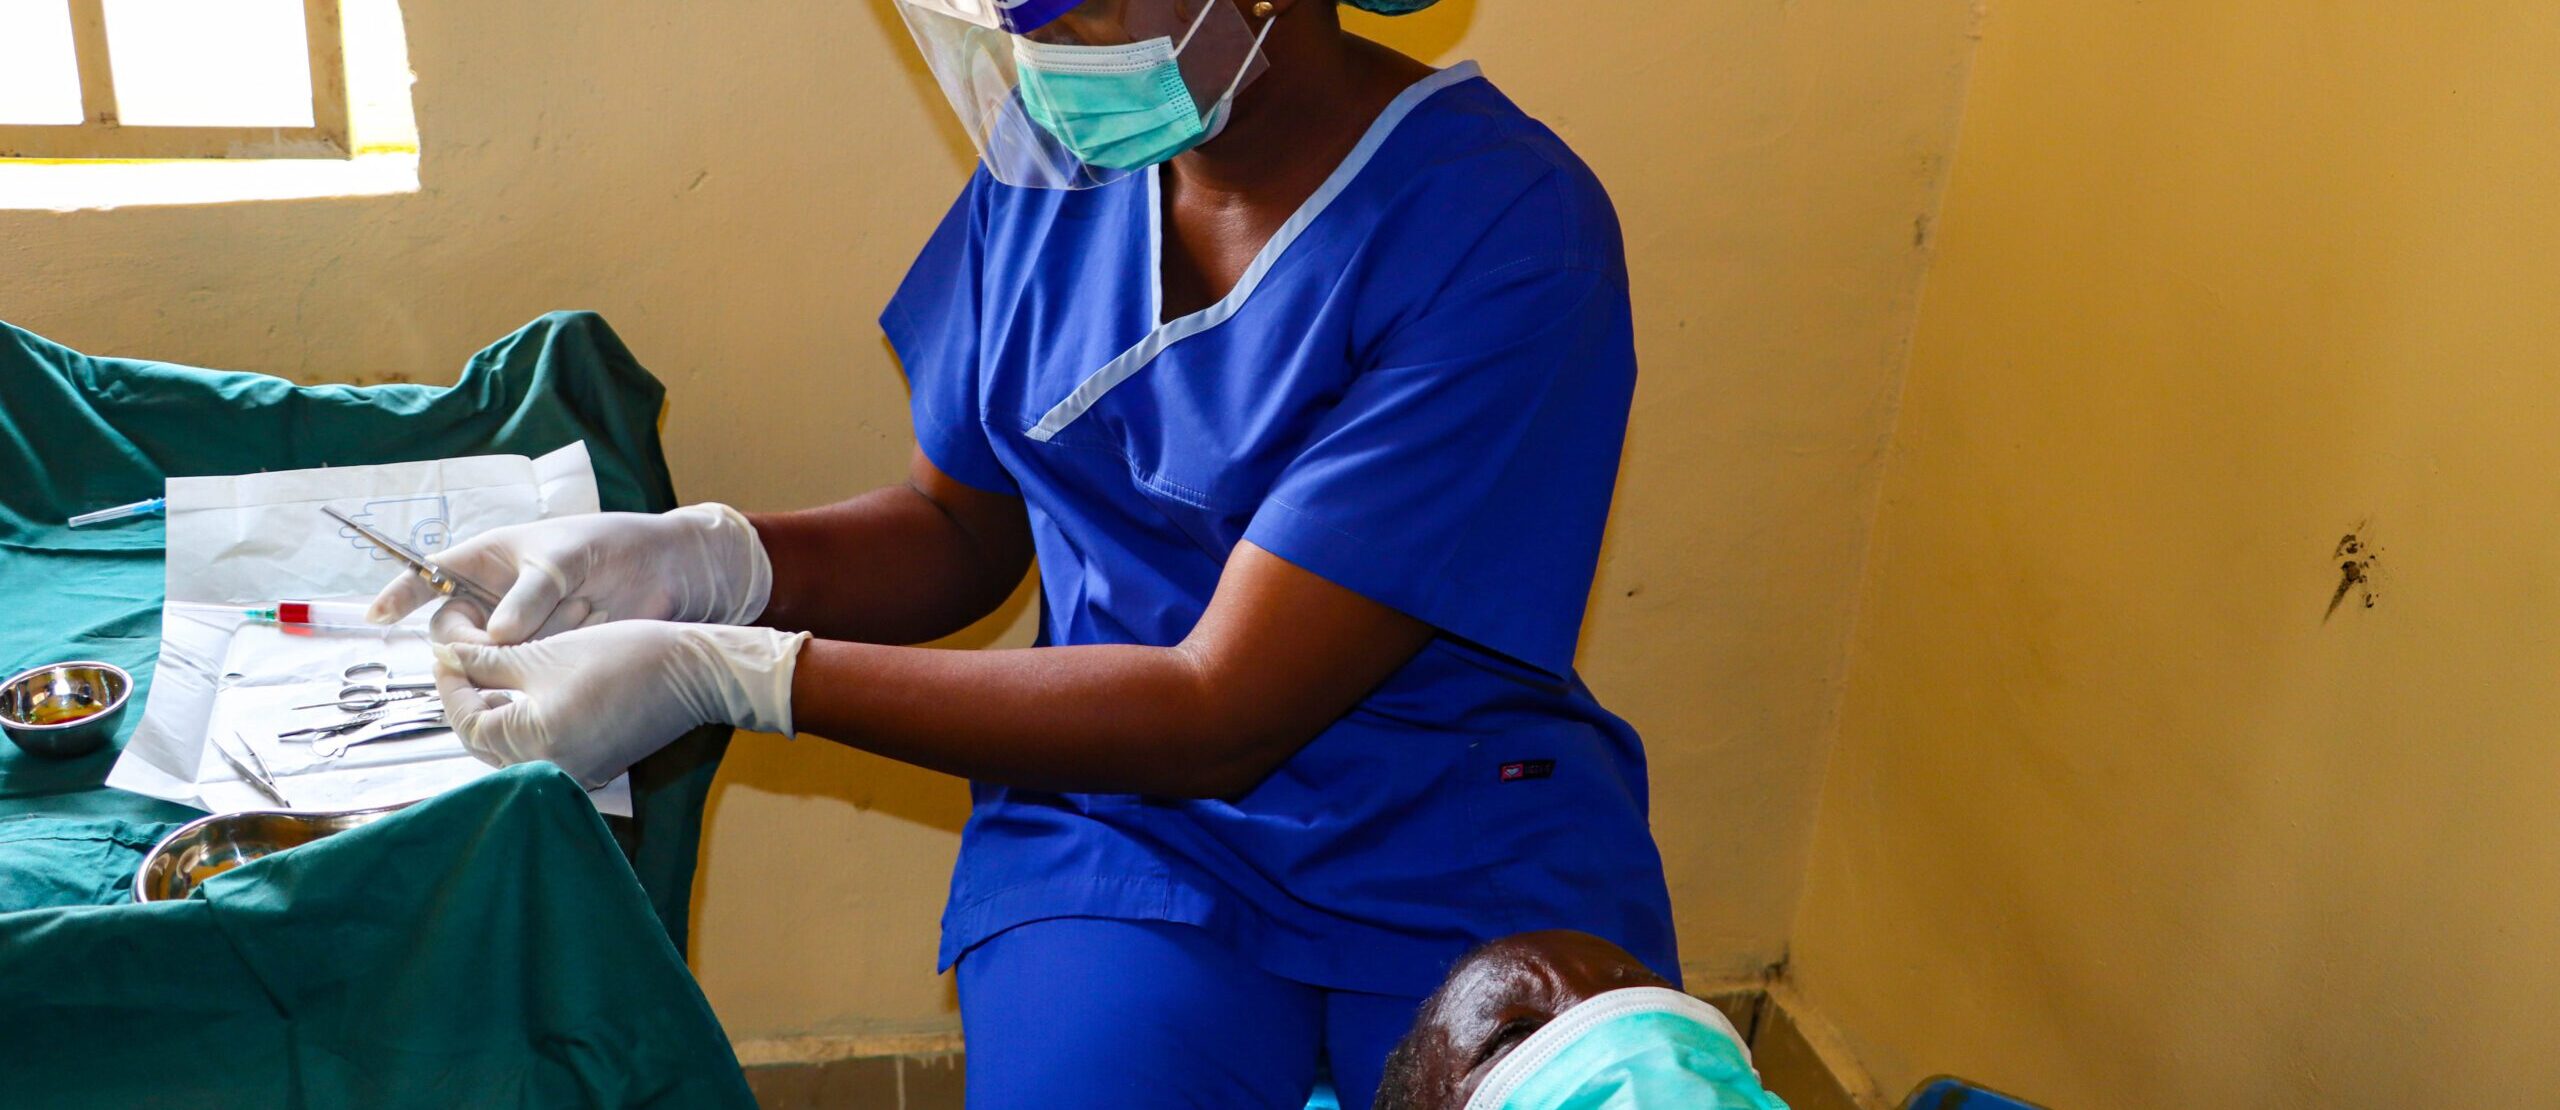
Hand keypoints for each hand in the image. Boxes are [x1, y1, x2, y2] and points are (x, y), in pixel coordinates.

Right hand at [368, 504, 773, 644]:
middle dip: (472, 642)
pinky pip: (525, 671)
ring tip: (571, 618)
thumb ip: (532, 593)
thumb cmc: (611, 545)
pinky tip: (578, 640)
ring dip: (521, 650)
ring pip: (491, 657)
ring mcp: (517, 630)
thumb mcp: (567, 558)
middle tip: (504, 643)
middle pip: (454, 632)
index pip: (429, 576)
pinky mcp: (543, 655)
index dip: (399, 594)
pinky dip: (544, 663)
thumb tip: (498, 635)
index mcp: (487, 560)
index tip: (376, 615)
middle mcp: (493, 598)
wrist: (666, 571)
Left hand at [430, 620, 810, 788]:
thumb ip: (488, 660)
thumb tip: (447, 655)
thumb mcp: (545, 653)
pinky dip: (525, 727)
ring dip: (495, 715)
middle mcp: (550, 769)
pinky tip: (524, 696)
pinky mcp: (591, 768)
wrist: (692, 674)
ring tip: (490, 676)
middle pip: (484, 742)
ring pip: (509, 750)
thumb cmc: (627, 657)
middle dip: (468, 701)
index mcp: (534, 741)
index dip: (450, 683)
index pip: (466, 719)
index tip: (444, 652)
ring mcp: (573, 774)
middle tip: (460, 663)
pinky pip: (539, 753)